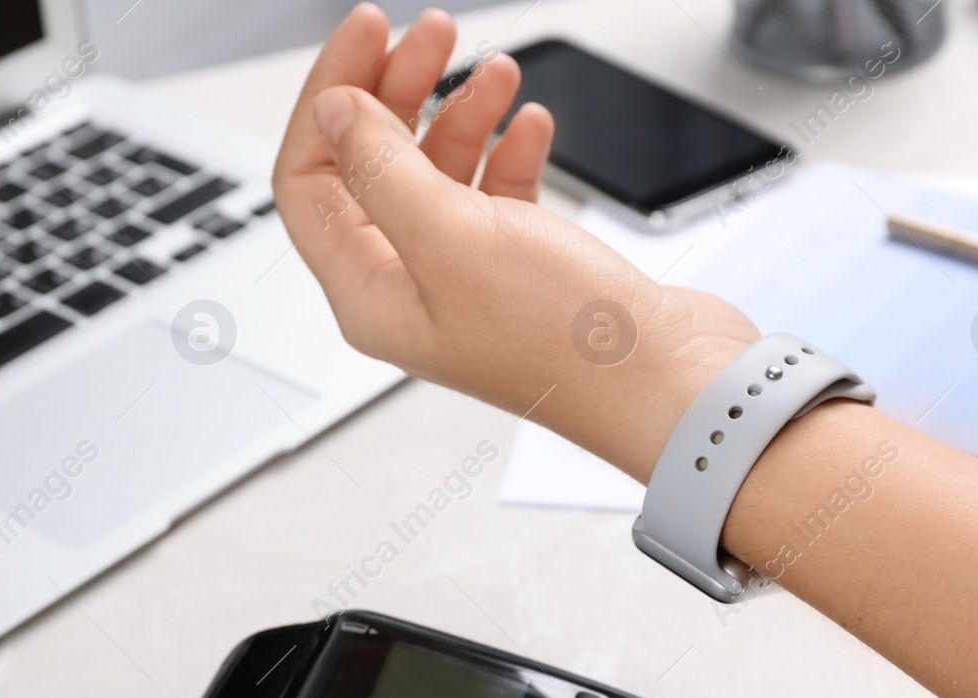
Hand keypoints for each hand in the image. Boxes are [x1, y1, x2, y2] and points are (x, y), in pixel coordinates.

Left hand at [272, 4, 759, 480]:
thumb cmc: (563, 338)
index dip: (330, 99)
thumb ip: (382, 168)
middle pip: (371, 166)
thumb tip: (333, 112)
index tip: (370, 31)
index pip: (310, 180)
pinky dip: (508, 151)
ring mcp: (465, 278)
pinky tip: (532, 125)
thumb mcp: (452, 236)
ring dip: (461, 113)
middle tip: (435, 32)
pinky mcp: (521, 269)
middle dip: (398, 90)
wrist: (667, 383)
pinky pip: (494, 193)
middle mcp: (408, 287)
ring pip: (437, 172)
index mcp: (369, 294)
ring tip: (495, 70)